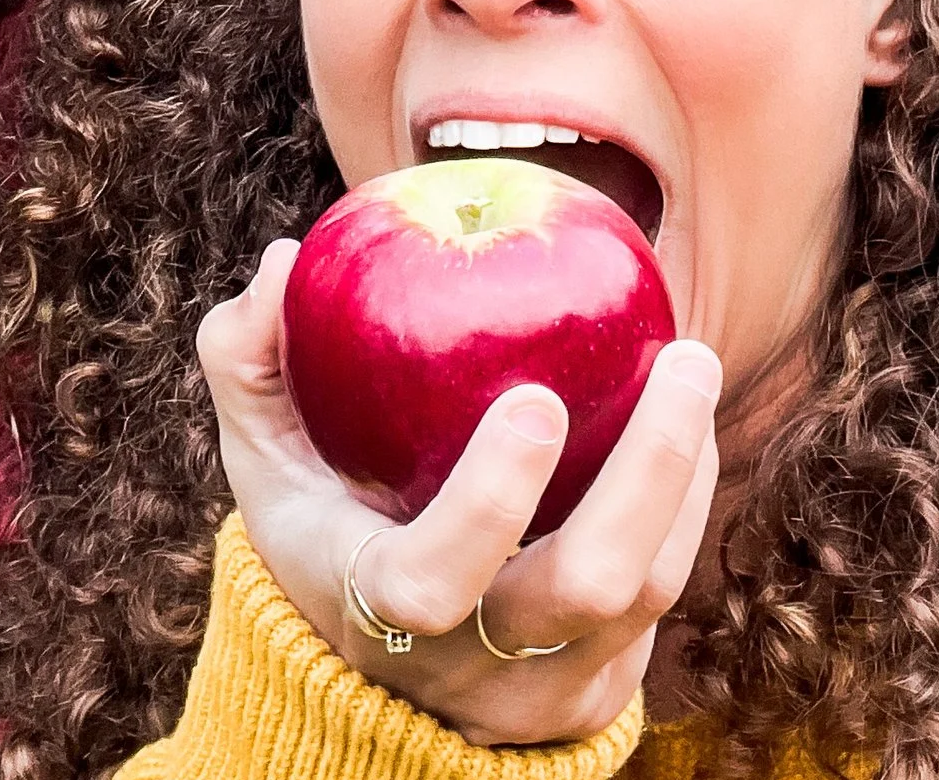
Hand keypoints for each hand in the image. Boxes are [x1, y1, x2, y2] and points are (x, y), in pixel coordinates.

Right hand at [197, 238, 720, 748]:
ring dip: (682, 475)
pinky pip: (664, 592)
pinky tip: (686, 417)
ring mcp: (544, 680)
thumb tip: (284, 258)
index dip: (488, 504)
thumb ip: (246, 356)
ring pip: (645, 590)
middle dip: (645, 473)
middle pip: (580, 589)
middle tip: (683, 356)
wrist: (380, 670)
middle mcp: (470, 662)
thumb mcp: (262, 451)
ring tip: (691, 367)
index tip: (539, 398)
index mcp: (374, 609)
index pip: (431, 583)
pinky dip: (685, 501)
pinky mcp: (602, 680)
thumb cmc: (317, 520)